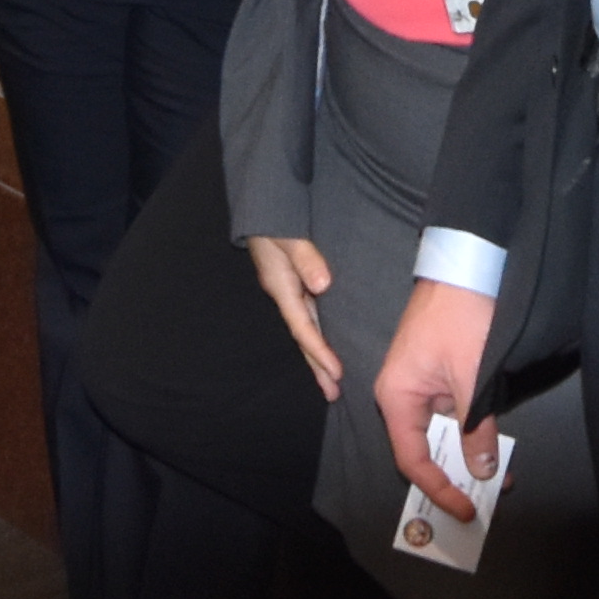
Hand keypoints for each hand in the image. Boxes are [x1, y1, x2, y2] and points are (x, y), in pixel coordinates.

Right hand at [246, 233, 343, 399]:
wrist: (262, 205)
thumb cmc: (275, 219)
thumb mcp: (288, 235)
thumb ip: (306, 258)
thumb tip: (322, 285)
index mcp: (281, 286)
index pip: (303, 327)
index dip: (319, 351)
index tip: (337, 372)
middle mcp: (285, 293)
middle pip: (304, 337)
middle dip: (318, 365)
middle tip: (333, 394)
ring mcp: (289, 290)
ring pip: (307, 329)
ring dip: (319, 354)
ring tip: (333, 381)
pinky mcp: (296, 284)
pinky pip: (310, 315)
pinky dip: (319, 334)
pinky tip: (330, 344)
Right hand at [372, 275, 506, 522]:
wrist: (468, 264)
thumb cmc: (461, 315)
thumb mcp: (472, 376)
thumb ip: (476, 427)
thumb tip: (483, 469)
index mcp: (396, 396)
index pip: (412, 458)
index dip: (437, 488)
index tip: (464, 508)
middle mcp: (403, 395)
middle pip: (426, 449)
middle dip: (457, 475)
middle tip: (488, 499)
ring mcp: (422, 386)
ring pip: (443, 433)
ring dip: (470, 454)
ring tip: (500, 475)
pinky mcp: (441, 376)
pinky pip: (454, 414)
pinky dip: (474, 432)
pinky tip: (496, 446)